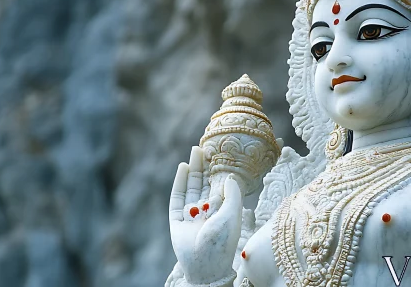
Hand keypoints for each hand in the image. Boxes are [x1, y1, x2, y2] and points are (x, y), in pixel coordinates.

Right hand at [169, 147, 242, 283]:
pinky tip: (183, 167)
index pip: (219, 186)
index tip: (219, 154)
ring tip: (194, 151)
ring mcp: (191, 215)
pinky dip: (179, 182)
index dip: (218, 170)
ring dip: (193, 169)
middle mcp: (206, 212)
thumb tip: (230, 176)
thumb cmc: (222, 241)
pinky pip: (178, 197)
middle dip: (204, 166)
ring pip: (191, 187)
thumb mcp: (232, 215)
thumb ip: (232, 194)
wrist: (204, 263)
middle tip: (203, 147)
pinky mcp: (177, 218)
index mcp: (222, 211)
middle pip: (204, 184)